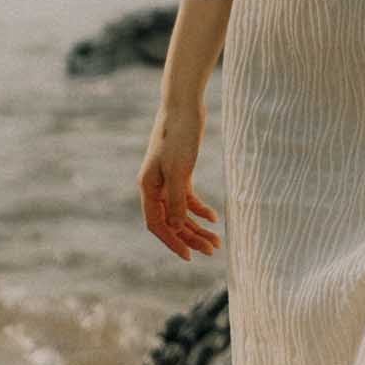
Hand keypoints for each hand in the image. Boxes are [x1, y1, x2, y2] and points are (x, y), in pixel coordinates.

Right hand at [140, 96, 221, 259]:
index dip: (172, 242)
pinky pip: (187, 199)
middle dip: (191, 237)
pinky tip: (214, 218)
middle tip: (212, 250)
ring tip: (217, 240)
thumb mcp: (179, 170)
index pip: (157, 224)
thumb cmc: (178, 136)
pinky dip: (200, 209)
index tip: (189, 256)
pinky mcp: (180, 173)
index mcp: (148, 188)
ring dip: (198, 226)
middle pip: (171, 221)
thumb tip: (175, 229)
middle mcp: (155, 187)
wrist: (183, 107)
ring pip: (181, 212)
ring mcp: (167, 181)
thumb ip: (176, 200)